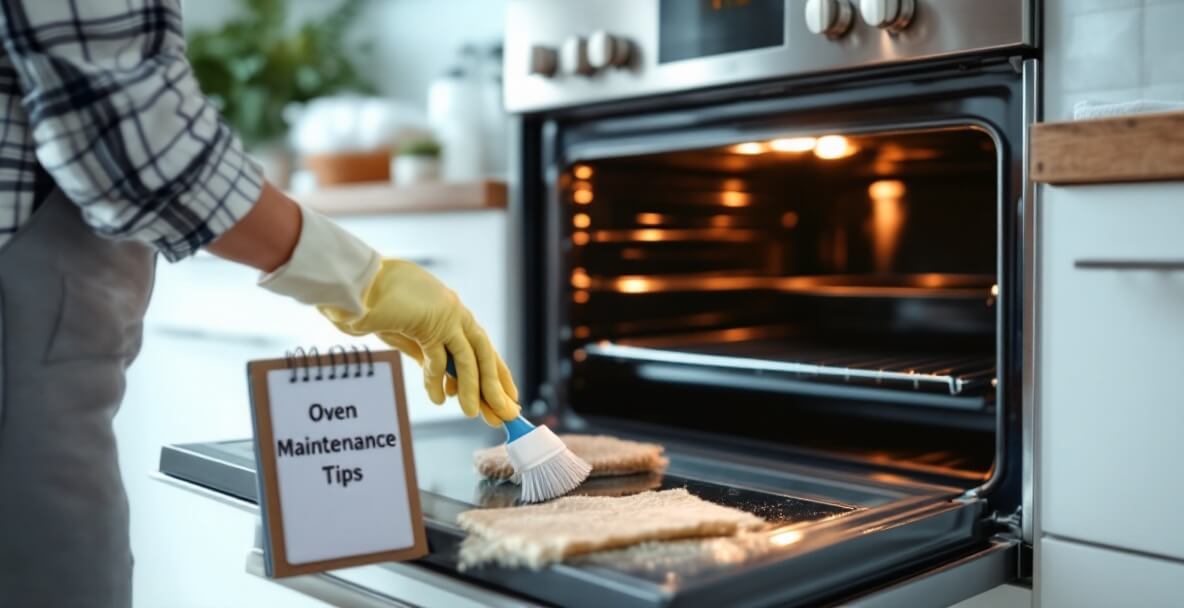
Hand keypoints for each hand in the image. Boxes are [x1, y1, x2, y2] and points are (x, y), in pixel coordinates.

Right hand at [257, 204, 519, 425]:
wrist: (353, 282)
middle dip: (496, 386)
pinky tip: (440, 400)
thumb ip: (425, 354)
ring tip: (478, 415)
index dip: (493, 373)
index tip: (503, 397)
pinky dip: (440, 380)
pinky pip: (443, 357)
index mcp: (449, 313)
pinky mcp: (433, 320)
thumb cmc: (372, 303)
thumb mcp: (405, 335)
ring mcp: (446, 314)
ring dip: (477, 388)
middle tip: (507, 413)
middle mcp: (453, 312)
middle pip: (484, 355)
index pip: (477, 348)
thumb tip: (442, 382)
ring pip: (471, 358)